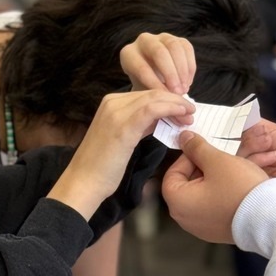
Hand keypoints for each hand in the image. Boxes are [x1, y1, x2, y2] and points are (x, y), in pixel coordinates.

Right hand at [48, 88, 193, 218]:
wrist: (83, 182)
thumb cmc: (102, 168)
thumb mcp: (122, 139)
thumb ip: (138, 125)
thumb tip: (158, 119)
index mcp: (111, 104)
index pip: (146, 94)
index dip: (168, 99)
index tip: (183, 110)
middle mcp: (112, 102)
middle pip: (152, 92)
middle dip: (175, 100)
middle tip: (191, 112)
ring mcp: (116, 112)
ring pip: (154, 97)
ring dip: (176, 104)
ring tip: (190, 115)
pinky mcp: (123, 126)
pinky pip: (152, 109)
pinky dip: (171, 109)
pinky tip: (183, 115)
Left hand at [120, 33, 195, 94]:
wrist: (153, 81)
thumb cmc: (144, 90)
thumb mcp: (142, 94)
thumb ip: (151, 98)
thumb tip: (167, 109)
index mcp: (128, 54)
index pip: (142, 67)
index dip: (154, 83)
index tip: (164, 98)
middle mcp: (143, 41)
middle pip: (159, 53)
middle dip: (170, 74)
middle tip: (177, 93)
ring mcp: (161, 37)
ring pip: (174, 47)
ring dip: (182, 71)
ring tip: (184, 89)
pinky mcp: (178, 39)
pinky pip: (187, 48)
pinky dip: (189, 67)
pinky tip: (188, 82)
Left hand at [162, 132, 266, 242]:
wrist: (268, 220)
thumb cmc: (238, 188)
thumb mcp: (217, 160)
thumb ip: (197, 147)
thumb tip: (183, 138)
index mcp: (178, 202)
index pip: (173, 173)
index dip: (189, 156)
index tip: (206, 149)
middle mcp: (185, 219)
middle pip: (191, 182)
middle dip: (210, 164)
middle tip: (226, 154)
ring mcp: (202, 227)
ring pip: (208, 191)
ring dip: (223, 174)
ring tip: (243, 162)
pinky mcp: (219, 230)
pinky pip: (219, 204)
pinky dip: (229, 190)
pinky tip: (246, 179)